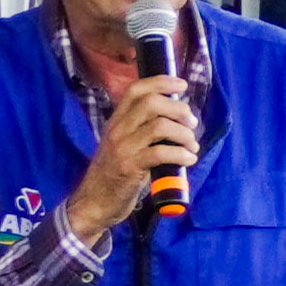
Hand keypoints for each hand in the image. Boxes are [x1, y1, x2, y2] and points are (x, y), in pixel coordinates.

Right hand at [60, 70, 199, 239]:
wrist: (93, 203)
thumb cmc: (113, 174)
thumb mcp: (121, 144)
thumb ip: (140, 129)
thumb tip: (175, 116)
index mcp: (116, 121)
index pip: (136, 90)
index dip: (161, 82)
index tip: (181, 85)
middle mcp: (117, 130)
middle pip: (151, 103)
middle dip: (179, 109)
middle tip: (191, 123)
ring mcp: (122, 148)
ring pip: (159, 126)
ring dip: (184, 134)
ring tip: (191, 145)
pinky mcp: (130, 168)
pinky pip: (161, 153)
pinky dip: (181, 154)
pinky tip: (188, 159)